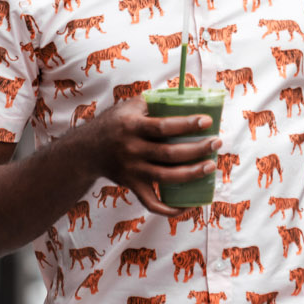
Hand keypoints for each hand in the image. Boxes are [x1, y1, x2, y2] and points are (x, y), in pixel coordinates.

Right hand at [78, 99, 220, 216]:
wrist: (87, 150)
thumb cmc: (115, 123)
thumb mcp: (129, 106)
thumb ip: (154, 100)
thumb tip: (185, 94)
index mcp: (132, 126)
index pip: (163, 127)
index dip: (187, 124)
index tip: (207, 121)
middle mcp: (131, 150)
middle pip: (170, 154)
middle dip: (198, 149)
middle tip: (216, 143)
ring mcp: (132, 170)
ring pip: (166, 177)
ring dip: (192, 174)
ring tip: (210, 166)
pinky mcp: (132, 186)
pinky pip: (151, 203)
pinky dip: (169, 209)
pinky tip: (188, 206)